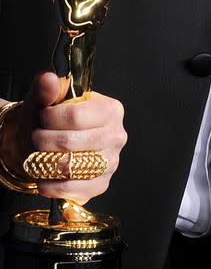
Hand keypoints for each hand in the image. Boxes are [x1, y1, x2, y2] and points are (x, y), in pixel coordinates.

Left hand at [1, 72, 126, 203]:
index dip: (50, 118)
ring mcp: (111, 161)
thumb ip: (46, 89)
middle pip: (72, 142)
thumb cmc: (52, 121)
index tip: (42, 117)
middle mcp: (116, 135)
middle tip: (35, 136)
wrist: (50, 145)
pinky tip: (43, 178)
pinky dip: (52, 185)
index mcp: (111, 109)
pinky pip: (74, 188)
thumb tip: (48, 80)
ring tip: (37, 155)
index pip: (76, 116)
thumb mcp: (47, 100)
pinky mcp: (101, 183)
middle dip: (44, 140)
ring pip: (71, 166)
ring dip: (45, 162)